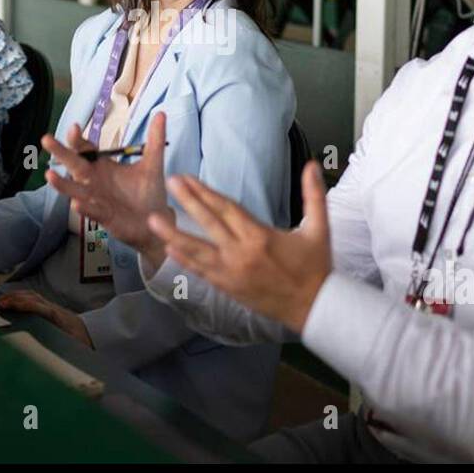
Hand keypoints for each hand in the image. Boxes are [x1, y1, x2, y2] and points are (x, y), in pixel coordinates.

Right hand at [0, 289, 91, 346]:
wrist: (93, 332)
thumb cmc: (81, 340)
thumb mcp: (73, 345)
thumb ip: (62, 347)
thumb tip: (52, 359)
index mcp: (57, 317)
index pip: (37, 306)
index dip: (22, 304)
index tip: (8, 305)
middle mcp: (54, 308)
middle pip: (32, 297)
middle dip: (14, 298)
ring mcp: (52, 306)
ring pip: (33, 296)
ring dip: (17, 295)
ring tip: (2, 300)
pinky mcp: (50, 308)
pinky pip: (34, 299)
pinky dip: (22, 297)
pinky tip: (13, 301)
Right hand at [43, 111, 171, 269]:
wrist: (156, 221)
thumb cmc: (149, 192)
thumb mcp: (152, 164)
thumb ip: (155, 140)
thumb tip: (160, 114)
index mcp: (103, 166)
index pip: (86, 149)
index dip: (78, 139)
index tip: (75, 128)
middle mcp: (95, 181)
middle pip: (74, 165)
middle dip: (61, 153)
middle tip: (46, 139)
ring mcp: (97, 199)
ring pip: (75, 190)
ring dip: (62, 184)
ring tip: (50, 175)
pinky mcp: (104, 217)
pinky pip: (92, 212)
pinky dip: (84, 208)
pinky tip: (76, 203)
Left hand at [147, 161, 332, 333]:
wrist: (313, 307)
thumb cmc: (316, 267)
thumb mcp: (319, 228)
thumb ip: (313, 194)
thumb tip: (313, 165)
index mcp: (260, 237)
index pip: (226, 209)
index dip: (205, 192)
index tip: (187, 178)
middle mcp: (242, 254)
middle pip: (209, 223)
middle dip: (187, 201)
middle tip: (169, 183)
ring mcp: (232, 273)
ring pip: (197, 252)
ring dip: (174, 235)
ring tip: (154, 222)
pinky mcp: (229, 288)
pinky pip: (202, 272)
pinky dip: (185, 261)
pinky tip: (170, 250)